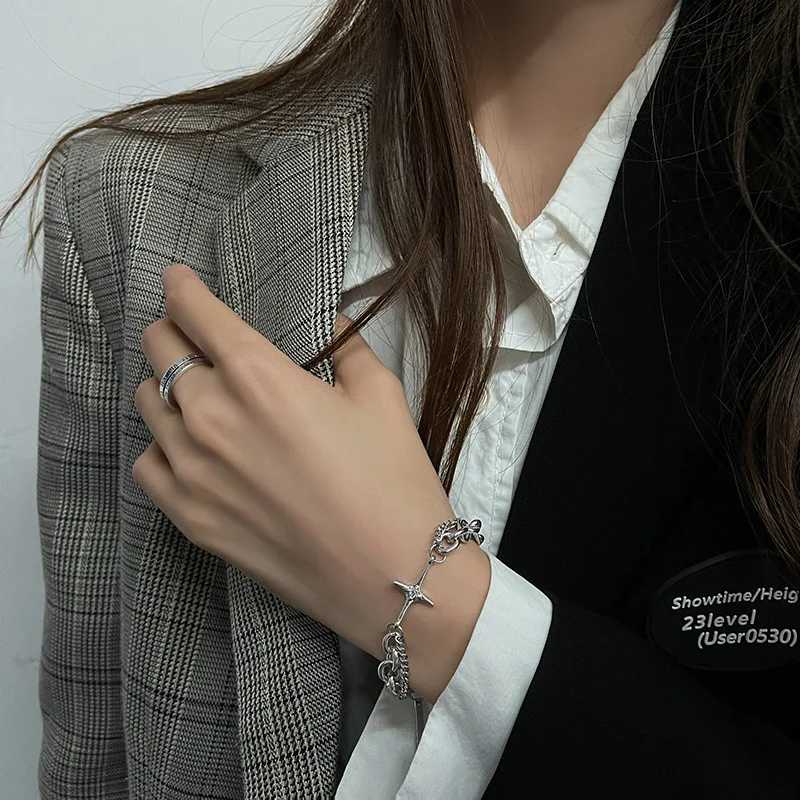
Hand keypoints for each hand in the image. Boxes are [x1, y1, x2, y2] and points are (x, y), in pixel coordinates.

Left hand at [132, 262, 490, 700]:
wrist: (392, 576)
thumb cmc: (392, 482)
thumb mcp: (381, 395)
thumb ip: (345, 346)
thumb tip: (328, 326)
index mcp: (260, 377)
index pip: (195, 312)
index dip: (182, 288)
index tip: (179, 281)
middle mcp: (212, 417)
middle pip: (159, 350)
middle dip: (172, 331)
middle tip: (191, 334)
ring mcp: (192, 471)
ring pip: (147, 404)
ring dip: (166, 387)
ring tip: (195, 393)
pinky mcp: (189, 518)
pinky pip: (148, 464)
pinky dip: (163, 445)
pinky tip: (191, 450)